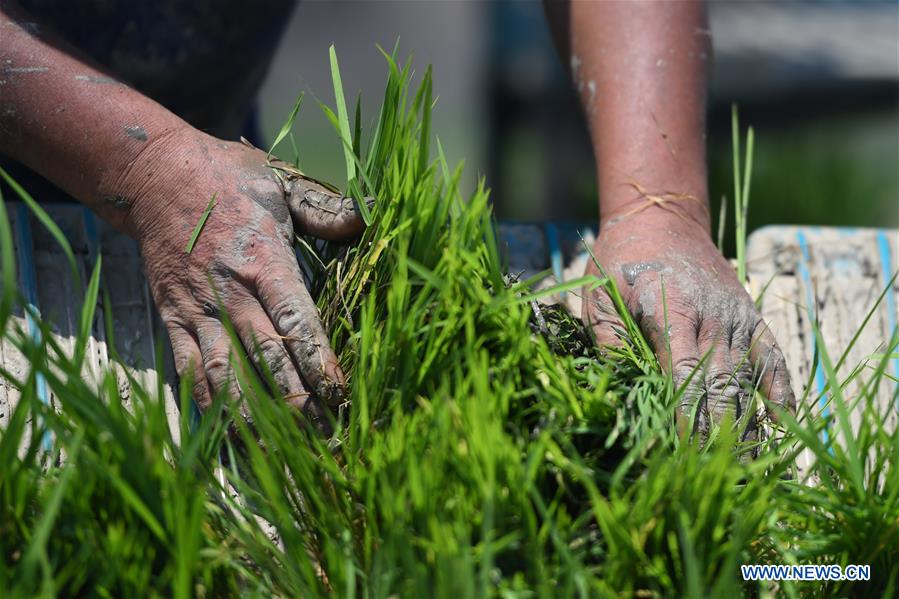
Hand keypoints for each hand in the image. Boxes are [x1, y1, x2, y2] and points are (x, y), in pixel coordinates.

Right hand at [115, 126, 364, 420]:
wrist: (154, 176)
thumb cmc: (228, 180)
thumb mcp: (281, 183)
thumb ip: (325, 209)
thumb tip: (371, 219)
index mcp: (264, 261)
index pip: (296, 320)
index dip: (317, 360)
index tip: (339, 394)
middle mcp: (230, 293)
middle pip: (266, 358)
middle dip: (296, 402)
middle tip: (325, 438)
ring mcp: (197, 311)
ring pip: (226, 375)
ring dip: (253, 416)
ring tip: (281, 452)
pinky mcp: (173, 320)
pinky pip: (190, 371)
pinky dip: (209, 406)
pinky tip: (229, 435)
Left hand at [582, 213, 793, 443]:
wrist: (661, 217)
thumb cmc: (619, 259)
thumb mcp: (598, 295)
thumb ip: (608, 340)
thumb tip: (618, 386)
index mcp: (671, 310)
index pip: (684, 376)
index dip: (685, 419)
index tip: (680, 454)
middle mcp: (711, 316)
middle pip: (721, 386)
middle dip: (716, 434)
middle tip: (710, 475)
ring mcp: (736, 317)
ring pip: (748, 379)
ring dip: (747, 424)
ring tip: (744, 466)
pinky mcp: (751, 316)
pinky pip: (772, 359)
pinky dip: (778, 393)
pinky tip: (779, 424)